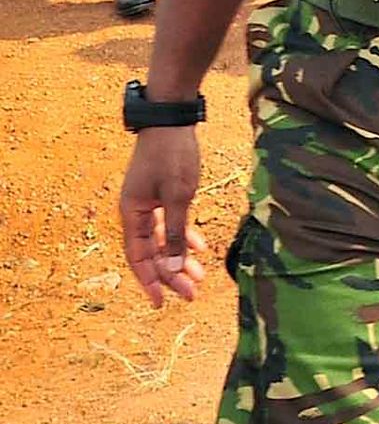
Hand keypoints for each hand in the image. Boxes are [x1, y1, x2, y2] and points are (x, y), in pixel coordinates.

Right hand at [118, 126, 211, 307]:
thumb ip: (175, 232)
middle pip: (151, 252)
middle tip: (192, 292)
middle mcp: (135, 212)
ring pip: (162, 239)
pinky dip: (183, 235)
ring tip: (199, 276)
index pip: (138, 258)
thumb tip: (174, 267)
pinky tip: (200, 247)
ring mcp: (148, 203)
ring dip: (179, 257)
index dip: (150, 281)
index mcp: (132, 215)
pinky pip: (169, 223)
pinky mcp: (161, 194)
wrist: (171, 119)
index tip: (161, 304)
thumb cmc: (172, 156)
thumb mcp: (178, 196)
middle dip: (171, 274)